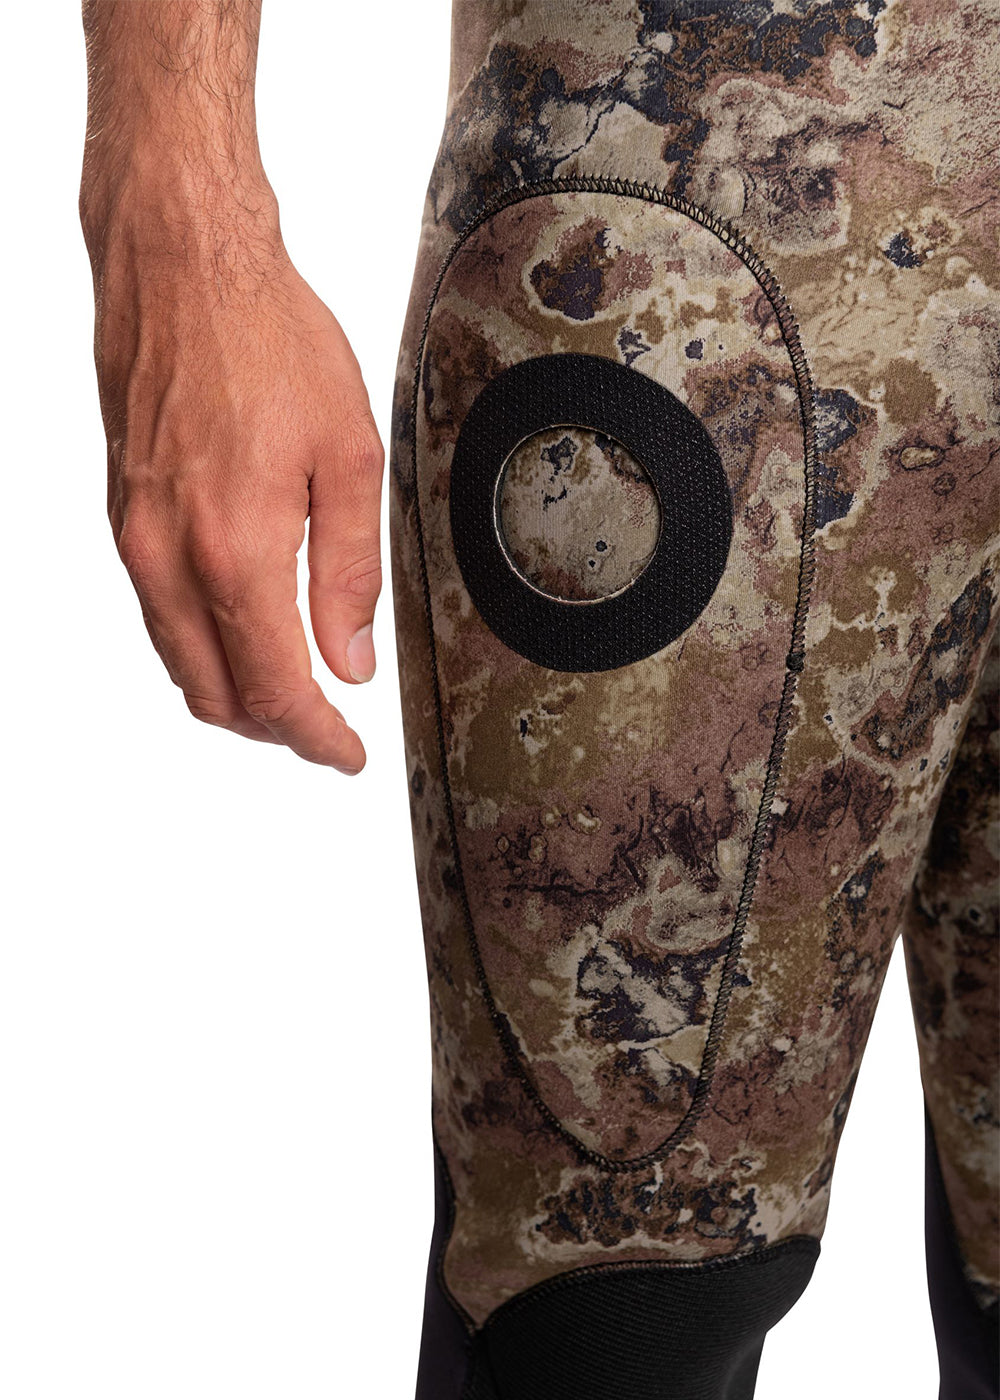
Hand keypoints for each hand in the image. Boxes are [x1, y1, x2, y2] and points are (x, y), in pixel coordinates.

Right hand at [85, 199, 382, 772]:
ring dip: (236, 692)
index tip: (346, 754)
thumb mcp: (349, 455)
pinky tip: (244, 626)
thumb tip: (348, 659)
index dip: (315, 738)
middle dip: (276, 727)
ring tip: (294, 685)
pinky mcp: (120, 518)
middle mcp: (169, 557)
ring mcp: (134, 540)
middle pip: (216, 695)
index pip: (274, 689)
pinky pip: (158, 615)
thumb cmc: (267, 340)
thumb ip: (350, 572)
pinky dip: (202, 646)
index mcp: (235, 549)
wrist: (181, 266)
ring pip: (179, 662)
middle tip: (326, 725)